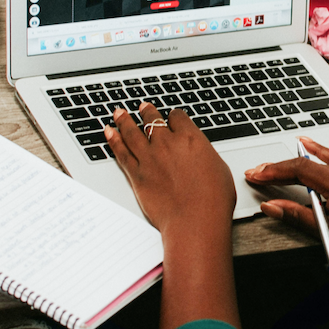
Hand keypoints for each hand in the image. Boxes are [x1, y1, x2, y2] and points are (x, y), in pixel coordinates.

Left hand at [105, 103, 235, 234]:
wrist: (195, 220)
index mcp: (191, 138)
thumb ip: (204, 155)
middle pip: (152, 120)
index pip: (177, 117)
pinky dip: (113, 140)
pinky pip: (121, 152)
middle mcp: (168, 143)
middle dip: (147, 112)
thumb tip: (199, 155)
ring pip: (132, 131)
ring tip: (119, 113)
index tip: (171, 117)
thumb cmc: (213, 200)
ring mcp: (150, 158)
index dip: (173, 116)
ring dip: (124, 120)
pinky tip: (109, 133)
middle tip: (142, 107)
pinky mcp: (137, 174)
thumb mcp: (219, 168)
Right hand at [245, 138, 328, 276]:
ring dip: (302, 158)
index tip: (255, 174)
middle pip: (309, 163)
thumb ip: (298, 217)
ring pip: (325, 159)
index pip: (299, 170)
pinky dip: (325, 155)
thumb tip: (273, 206)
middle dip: (282, 166)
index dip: (273, 171)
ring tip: (286, 151)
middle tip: (259, 171)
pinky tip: (318, 151)